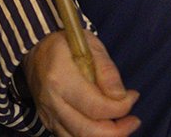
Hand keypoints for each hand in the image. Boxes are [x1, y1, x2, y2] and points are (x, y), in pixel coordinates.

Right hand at [23, 32, 139, 136]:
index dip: (120, 107)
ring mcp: (48, 115)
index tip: (133, 96)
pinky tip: (104, 126)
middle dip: (117, 131)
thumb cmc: (66, 43)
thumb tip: (121, 97)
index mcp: (61, 79)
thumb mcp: (91, 45)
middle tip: (134, 120)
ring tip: (122, 125)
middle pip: (87, 131)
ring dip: (105, 136)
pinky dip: (89, 136)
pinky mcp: (48, 122)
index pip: (95, 106)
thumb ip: (107, 71)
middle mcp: (52, 102)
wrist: (36, 47)